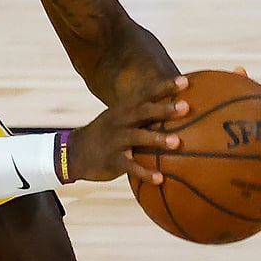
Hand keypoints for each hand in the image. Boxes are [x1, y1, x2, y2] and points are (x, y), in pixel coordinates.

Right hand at [67, 75, 189, 184]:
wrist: (74, 152)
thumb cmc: (110, 135)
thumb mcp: (121, 119)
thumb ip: (146, 115)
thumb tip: (182, 110)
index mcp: (125, 109)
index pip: (146, 93)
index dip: (164, 86)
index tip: (185, 81)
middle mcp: (119, 120)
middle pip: (142, 111)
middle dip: (163, 108)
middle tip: (185, 107)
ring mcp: (114, 140)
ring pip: (136, 137)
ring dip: (156, 138)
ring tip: (177, 143)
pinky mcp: (111, 159)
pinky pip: (129, 166)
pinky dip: (144, 173)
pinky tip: (160, 179)